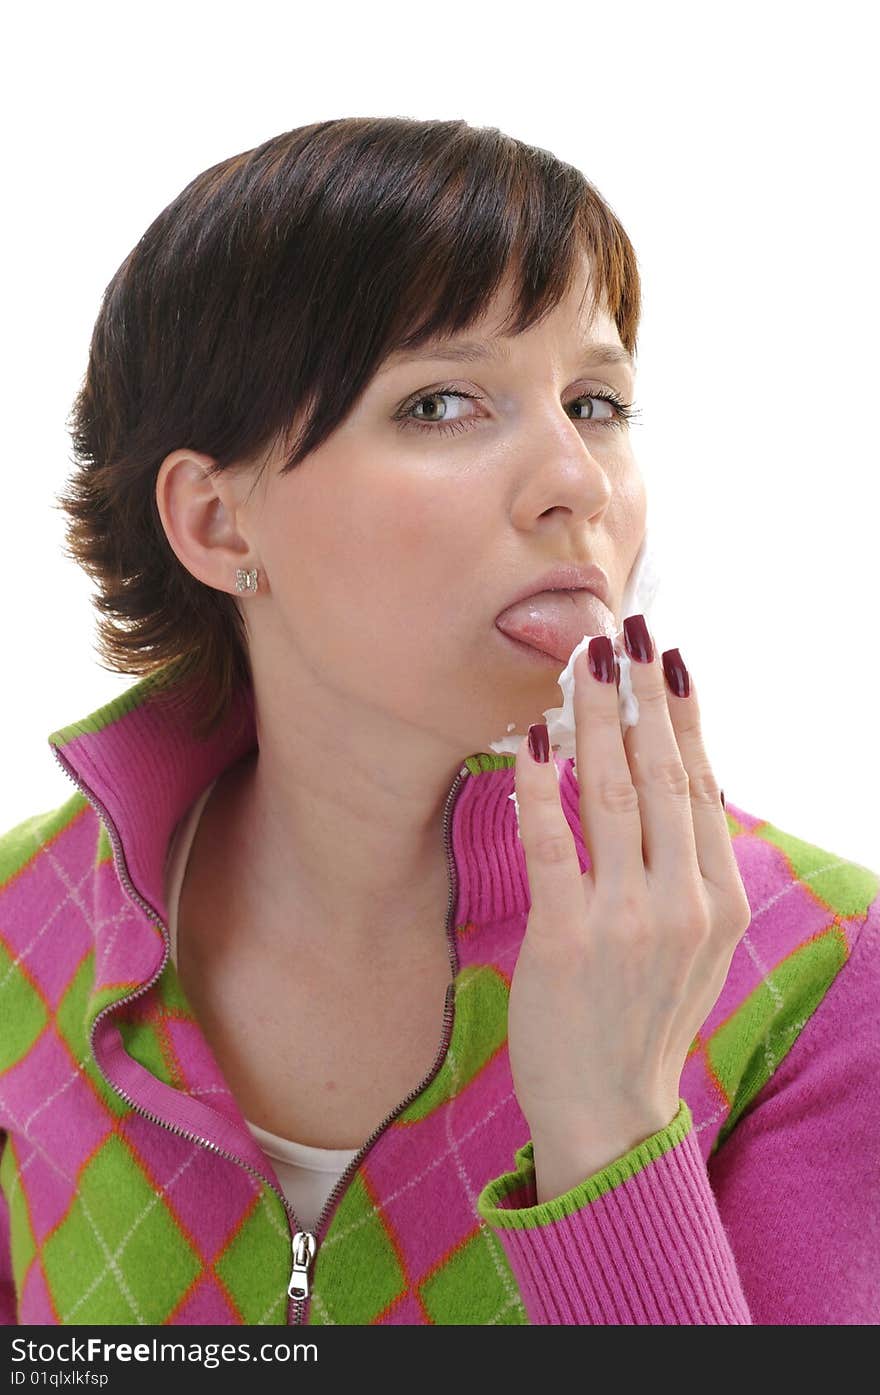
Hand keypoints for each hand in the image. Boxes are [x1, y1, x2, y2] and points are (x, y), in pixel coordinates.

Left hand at [509, 616, 751, 1186]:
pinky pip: (551, 844)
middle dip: (638, 695)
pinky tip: (532, 743)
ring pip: (610, 794)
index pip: (701, 783)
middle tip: (621, 632)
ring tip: (580, 664)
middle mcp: (683, 903)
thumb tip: (681, 784)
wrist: (609, 1114)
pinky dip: (540, 788)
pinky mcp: (565, 940)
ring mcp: (626, 921)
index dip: (683, 714)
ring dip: (593, 720)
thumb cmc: (644, 1017)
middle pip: (659, 774)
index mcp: (720, 899)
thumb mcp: (698, 946)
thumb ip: (694, 870)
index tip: (668, 657)